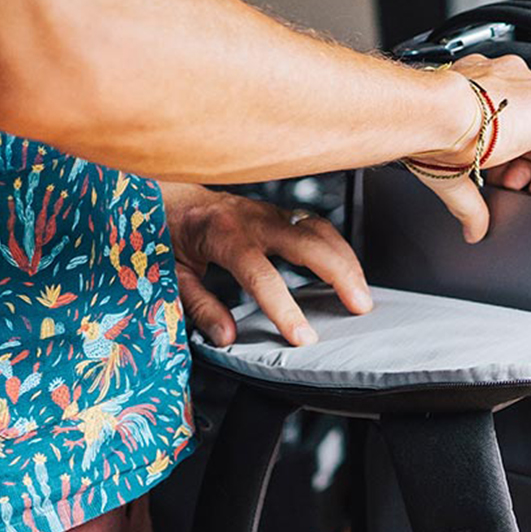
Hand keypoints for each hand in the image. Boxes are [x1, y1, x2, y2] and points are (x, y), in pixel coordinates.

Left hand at [163, 183, 369, 346]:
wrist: (168, 195)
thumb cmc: (167, 234)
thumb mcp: (172, 274)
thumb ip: (200, 306)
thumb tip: (227, 336)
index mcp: (221, 234)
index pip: (260, 274)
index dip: (285, 308)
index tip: (303, 337)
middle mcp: (252, 218)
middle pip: (307, 242)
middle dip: (339, 273)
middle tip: (359, 306)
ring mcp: (269, 212)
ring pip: (320, 229)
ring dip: (346, 260)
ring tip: (363, 294)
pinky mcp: (280, 213)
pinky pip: (317, 226)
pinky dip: (339, 249)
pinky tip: (349, 272)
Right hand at [407, 54, 530, 242]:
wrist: (439, 113)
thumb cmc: (433, 130)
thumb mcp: (451, 169)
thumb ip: (469, 201)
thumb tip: (473, 231)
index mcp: (479, 87)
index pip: (504, 118)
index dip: (506, 155)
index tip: (502, 178)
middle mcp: (507, 81)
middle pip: (529, 123)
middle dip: (524, 163)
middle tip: (514, 186)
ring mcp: (530, 88)